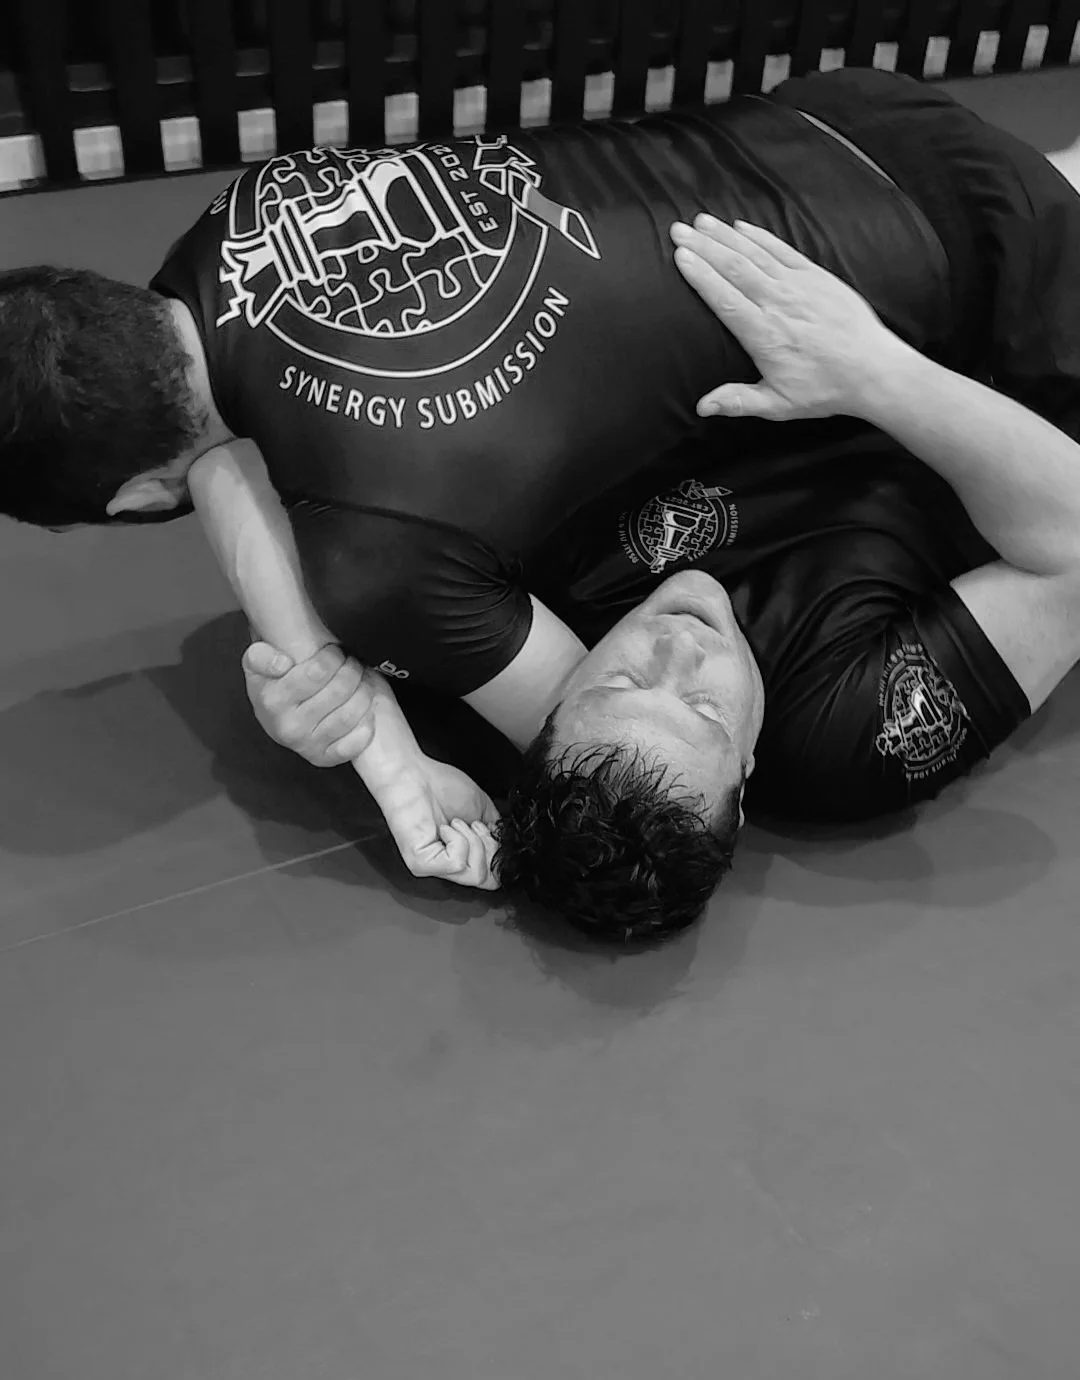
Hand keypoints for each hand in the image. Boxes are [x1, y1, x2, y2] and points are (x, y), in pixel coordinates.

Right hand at [242, 641, 375, 765]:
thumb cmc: (274, 685)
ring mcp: (308, 745)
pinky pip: (355, 743)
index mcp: (273, 701)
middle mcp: (290, 727)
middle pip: (339, 690)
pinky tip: (363, 709)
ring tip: (359, 681)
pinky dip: (365, 724)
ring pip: (350, 714)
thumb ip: (261, 655)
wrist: (274, 716)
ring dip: (363, 691)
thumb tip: (282, 663)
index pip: (318, 671)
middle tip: (351, 664)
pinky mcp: (325, 757)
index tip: (333, 652)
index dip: (333, 656)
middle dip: (352, 670)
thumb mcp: (256, 662)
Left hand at [374, 756, 501, 889]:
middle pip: (489, 881)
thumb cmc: (440, 786)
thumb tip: (507, 846)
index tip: (488, 828)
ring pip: (476, 875)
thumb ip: (497, 833)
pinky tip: (444, 827)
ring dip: (474, 842)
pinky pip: (457, 863)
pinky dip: (459, 840)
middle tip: (475, 825)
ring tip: (457, 823)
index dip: (499, 853)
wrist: (413, 774)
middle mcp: (448, 865)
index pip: (493, 877)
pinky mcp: (421, 863)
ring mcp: (434, 866)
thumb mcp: (483, 810)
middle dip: (491, 848)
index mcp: (463, 855)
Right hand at [670, 215, 907, 420]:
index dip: (700, 274)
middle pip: (734, 268)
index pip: (724, 298)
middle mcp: (779, 303)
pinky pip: (782, 250)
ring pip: (755, 253)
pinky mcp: (816, 276)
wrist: (873, 370)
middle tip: (678, 229)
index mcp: (764, 335)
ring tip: (700, 221)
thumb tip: (702, 407)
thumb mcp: (778, 404)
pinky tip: (740, 226)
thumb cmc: (825, 389)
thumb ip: (738, 401)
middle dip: (704, 246)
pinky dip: (760, 236)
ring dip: (725, 235)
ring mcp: (799, 285)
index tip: (680, 256)